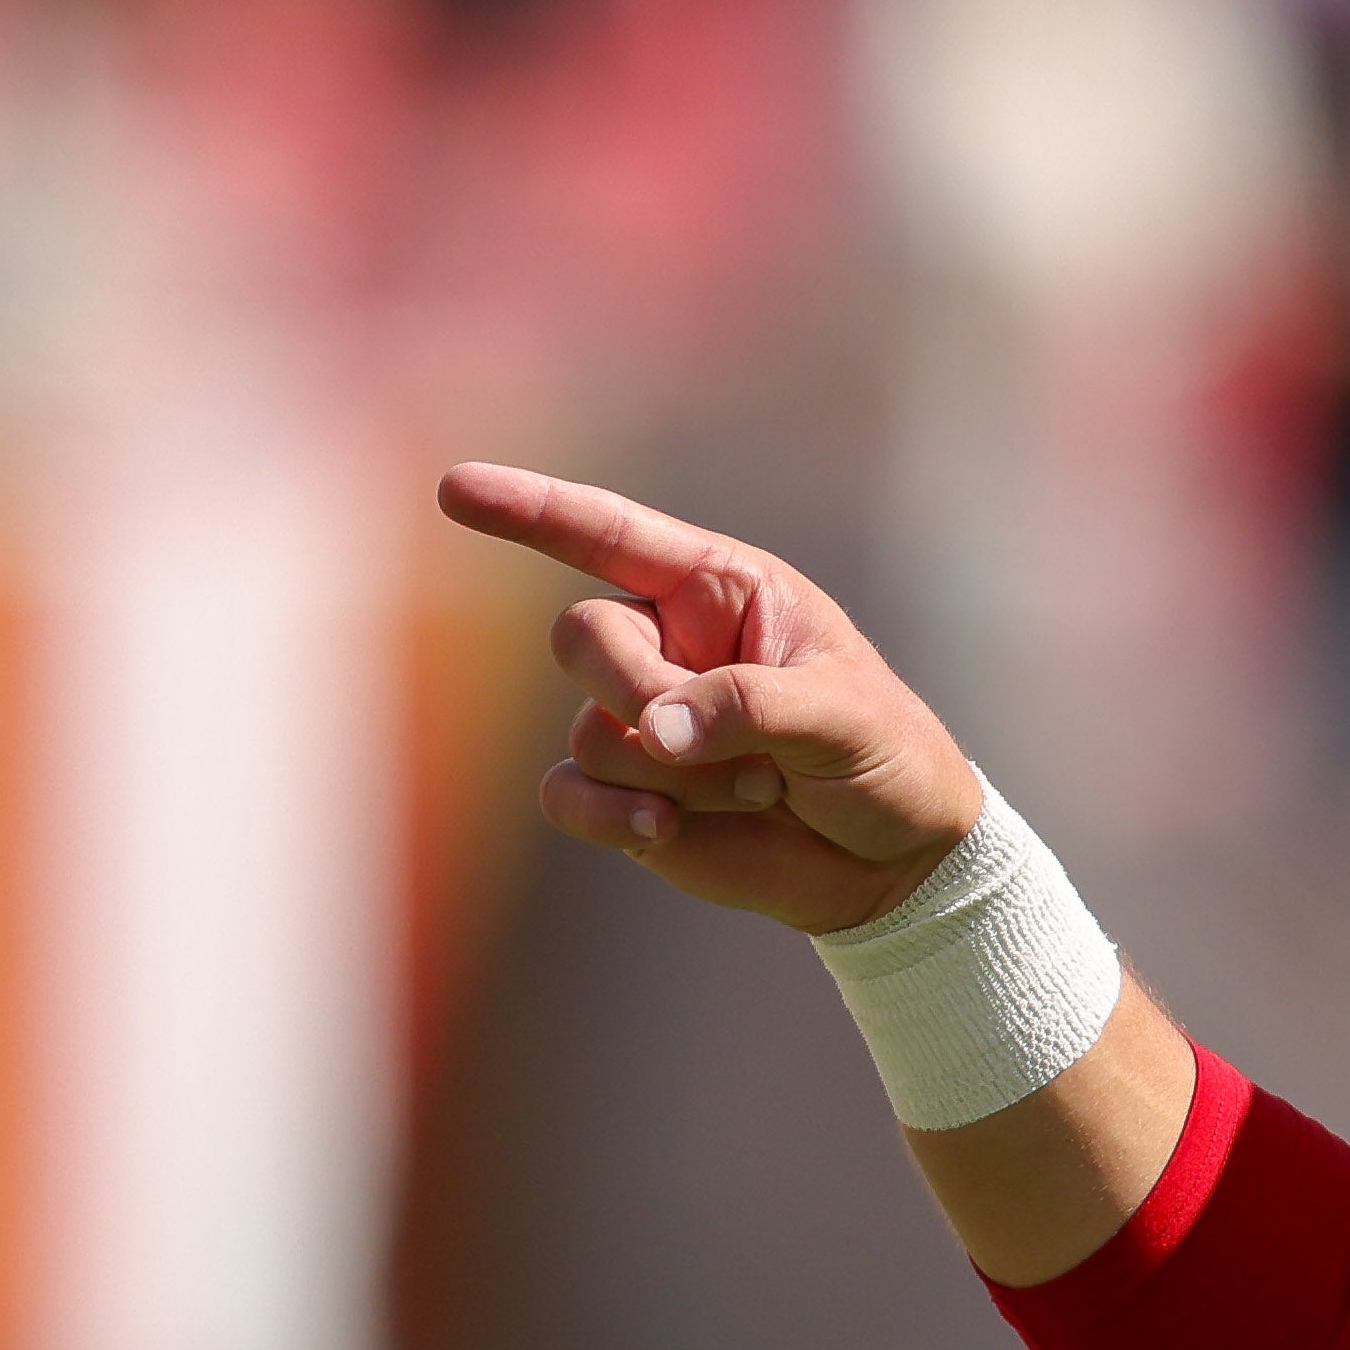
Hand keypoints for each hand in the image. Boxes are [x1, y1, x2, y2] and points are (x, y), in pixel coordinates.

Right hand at [436, 462, 986, 930]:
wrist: (897, 860)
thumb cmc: (886, 760)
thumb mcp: (843, 717)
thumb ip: (750, 706)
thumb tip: (651, 733)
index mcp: (720, 591)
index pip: (609, 536)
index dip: (530, 510)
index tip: (453, 489)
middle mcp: (668, 645)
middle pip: (583, 638)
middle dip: (646, 694)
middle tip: (746, 747)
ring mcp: (640, 721)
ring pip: (588, 731)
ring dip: (675, 774)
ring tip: (762, 790)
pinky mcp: (628, 794)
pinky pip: (567, 794)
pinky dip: (610, 814)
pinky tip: (666, 828)